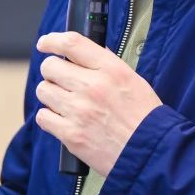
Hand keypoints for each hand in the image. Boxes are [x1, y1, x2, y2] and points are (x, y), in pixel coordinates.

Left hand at [34, 30, 162, 175]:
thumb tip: (84, 53)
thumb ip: (107, 65)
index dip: (52, 40)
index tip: (45, 44)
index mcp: (110, 69)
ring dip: (51, 94)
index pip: (72, 43)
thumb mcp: (133, 80)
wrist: (151, 154)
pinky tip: (63, 120)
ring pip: (44, 90)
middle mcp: (92, 86)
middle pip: (51, 66)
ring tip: (65, 102)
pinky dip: (50, 118)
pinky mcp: (71, 134)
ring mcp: (79, 111)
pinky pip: (43, 116)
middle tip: (60, 79)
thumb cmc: (144, 117)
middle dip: (52, 71)